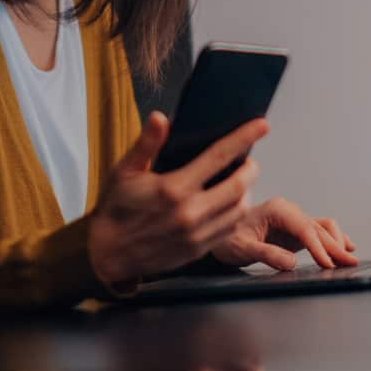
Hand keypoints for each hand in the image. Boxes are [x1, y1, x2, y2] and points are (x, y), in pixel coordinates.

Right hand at [88, 112, 268, 285]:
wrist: (108, 252)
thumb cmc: (115, 208)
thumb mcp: (124, 170)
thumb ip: (146, 144)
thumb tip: (160, 117)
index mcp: (173, 188)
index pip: (218, 156)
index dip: (243, 138)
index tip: (261, 125)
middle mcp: (189, 212)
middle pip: (239, 186)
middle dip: (250, 169)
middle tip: (248, 161)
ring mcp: (196, 234)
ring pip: (240, 210)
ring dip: (246, 193)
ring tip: (240, 183)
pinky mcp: (198, 250)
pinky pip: (230, 230)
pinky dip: (237, 214)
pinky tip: (229, 206)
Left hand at [210, 197, 357, 269]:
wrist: (221, 236)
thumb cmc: (227, 240)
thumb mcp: (242, 249)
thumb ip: (266, 254)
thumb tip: (290, 262)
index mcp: (276, 210)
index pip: (304, 228)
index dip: (318, 246)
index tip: (328, 263)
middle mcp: (288, 211)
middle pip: (318, 228)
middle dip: (335, 247)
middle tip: (350, 264)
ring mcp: (293, 220)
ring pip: (323, 228)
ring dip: (337, 243)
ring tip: (348, 260)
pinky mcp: (295, 230)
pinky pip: (319, 232)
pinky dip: (333, 240)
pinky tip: (346, 248)